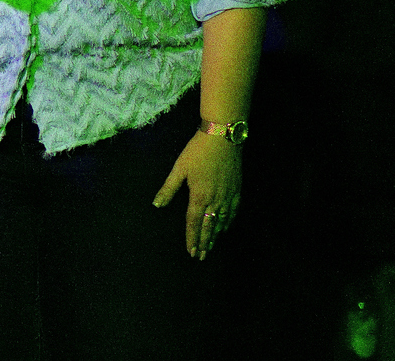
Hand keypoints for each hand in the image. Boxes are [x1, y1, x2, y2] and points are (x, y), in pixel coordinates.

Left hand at [153, 130, 241, 258]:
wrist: (223, 138)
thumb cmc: (197, 151)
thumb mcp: (179, 168)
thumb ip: (168, 188)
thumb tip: (156, 204)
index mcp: (198, 196)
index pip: (193, 223)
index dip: (191, 238)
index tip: (191, 252)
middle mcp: (215, 200)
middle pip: (208, 226)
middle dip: (204, 243)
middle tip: (200, 257)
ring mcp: (228, 196)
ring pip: (221, 222)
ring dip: (215, 236)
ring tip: (211, 247)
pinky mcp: (237, 190)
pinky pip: (233, 212)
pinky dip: (228, 222)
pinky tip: (225, 228)